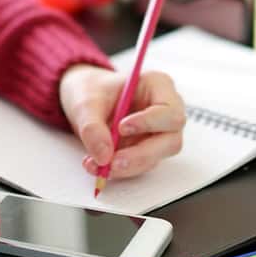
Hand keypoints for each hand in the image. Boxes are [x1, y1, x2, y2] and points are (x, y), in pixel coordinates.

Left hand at [58, 64, 185, 180]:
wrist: (86, 101)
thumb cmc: (93, 91)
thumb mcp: (86, 103)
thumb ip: (92, 127)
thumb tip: (103, 156)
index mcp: (159, 86)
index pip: (169, 111)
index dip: (150, 122)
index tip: (122, 128)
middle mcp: (165, 112)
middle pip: (169, 141)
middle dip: (140, 155)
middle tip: (112, 162)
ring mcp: (158, 134)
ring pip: (154, 159)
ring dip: (126, 166)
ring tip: (95, 164)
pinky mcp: (147, 151)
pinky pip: (138, 166)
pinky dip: (118, 170)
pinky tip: (96, 165)